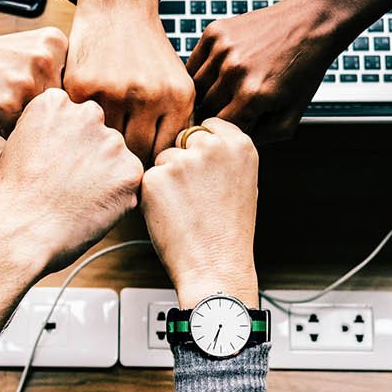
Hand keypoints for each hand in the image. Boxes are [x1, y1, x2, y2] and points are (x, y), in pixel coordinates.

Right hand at [0, 27, 66, 133]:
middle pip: (57, 107)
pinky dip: (3, 126)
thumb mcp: (32, 49)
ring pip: (39, 121)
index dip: (48, 93)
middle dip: (36, 108)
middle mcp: (46, 60)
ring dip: (20, 119)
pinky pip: (17, 131)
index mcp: (57, 43)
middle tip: (10, 91)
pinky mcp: (7, 104)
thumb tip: (81, 117)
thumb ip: (58, 73)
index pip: (71, 88)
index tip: (27, 82)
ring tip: (0, 97)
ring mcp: (27, 82)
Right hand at [0, 87, 144, 273]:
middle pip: (97, 133)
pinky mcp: (130, 171)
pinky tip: (91, 208)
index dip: (63, 143)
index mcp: (56, 102)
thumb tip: (65, 136)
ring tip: (77, 199)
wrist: (22, 230)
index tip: (52, 163)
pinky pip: (128, 182)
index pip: (72, 117)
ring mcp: (112, 142)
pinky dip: (116, 196)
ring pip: (115, 157)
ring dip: (104, 175)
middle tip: (67, 184)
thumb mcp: (18, 143)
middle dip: (88, 154)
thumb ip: (49, 129)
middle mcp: (88, 113)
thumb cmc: (14, 194)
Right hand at [63, 0, 194, 162]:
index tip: (142, 165)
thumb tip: (168, 169)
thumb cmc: (147, 51)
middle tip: (117, 161)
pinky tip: (83, 125)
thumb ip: (175, 122)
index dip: (153, 164)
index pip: (165, 153)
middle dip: (127, 160)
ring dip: (102, 146)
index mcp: (177, 97)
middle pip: (137, 154)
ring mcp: (113, 91)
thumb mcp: (175, 82)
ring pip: (107, 143)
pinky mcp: (82, 87)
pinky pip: (82, 124)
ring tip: (99, 147)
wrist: (118, 7)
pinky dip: (81, 127)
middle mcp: (148, 96)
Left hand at [141, 118, 258, 307]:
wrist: (216, 266)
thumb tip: (201, 137)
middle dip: (183, 160)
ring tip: (187, 209)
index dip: (202, 148)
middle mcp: (212, 146)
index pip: (208, 125)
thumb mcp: (243, 182)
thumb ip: (224, 155)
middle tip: (196, 196)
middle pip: (183, 138)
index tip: (206, 169)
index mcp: (239, 144)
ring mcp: (182, 160)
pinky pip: (148, 178)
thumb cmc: (229, 231)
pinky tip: (172, 215)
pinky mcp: (156, 178)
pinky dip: (154, 195)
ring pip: (163, 158)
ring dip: (167, 178)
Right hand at [186, 0, 347, 141]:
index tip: (232, 128)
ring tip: (222, 94)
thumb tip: (234, 143)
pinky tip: (217, 74)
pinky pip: (193, 63)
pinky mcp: (214, 32)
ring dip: (204, 95)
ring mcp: (222, 49)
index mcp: (253, 95)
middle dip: (214, 115)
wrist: (311, 22)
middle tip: (227, 112)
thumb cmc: (304, 69)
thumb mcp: (293, 114)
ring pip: (194, 87)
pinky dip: (200, 73)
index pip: (219, 128)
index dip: (224, 132)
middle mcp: (234, 71)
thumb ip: (264, 137)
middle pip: (204, 109)